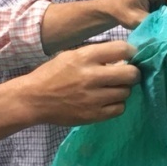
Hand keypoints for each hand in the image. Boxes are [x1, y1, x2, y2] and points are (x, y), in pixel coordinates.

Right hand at [22, 40, 140, 125]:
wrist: (34, 99)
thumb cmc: (53, 74)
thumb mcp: (71, 55)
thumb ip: (96, 54)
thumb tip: (123, 55)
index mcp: (84, 58)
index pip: (122, 49)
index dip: (130, 52)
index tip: (130, 55)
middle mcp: (91, 77)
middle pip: (131, 74)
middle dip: (133, 73)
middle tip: (128, 74)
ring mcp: (93, 98)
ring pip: (126, 92)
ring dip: (123, 89)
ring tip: (113, 88)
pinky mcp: (93, 115)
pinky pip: (119, 109)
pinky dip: (117, 104)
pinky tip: (108, 101)